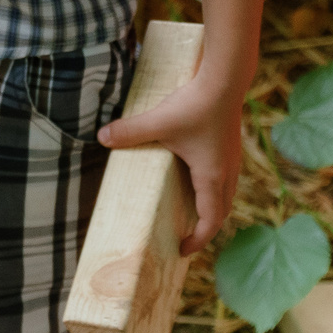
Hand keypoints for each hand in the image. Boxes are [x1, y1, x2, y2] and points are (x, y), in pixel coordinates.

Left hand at [99, 74, 244, 254]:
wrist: (224, 82)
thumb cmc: (194, 106)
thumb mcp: (158, 122)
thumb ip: (129, 132)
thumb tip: (101, 137)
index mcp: (211, 177)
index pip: (211, 221)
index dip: (198, 240)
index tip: (182, 250)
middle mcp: (226, 173)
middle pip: (220, 212)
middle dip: (204, 228)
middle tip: (185, 237)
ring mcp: (231, 160)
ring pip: (225, 194)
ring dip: (210, 207)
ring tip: (190, 212)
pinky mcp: (229, 146)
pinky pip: (224, 178)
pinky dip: (213, 188)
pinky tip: (196, 176)